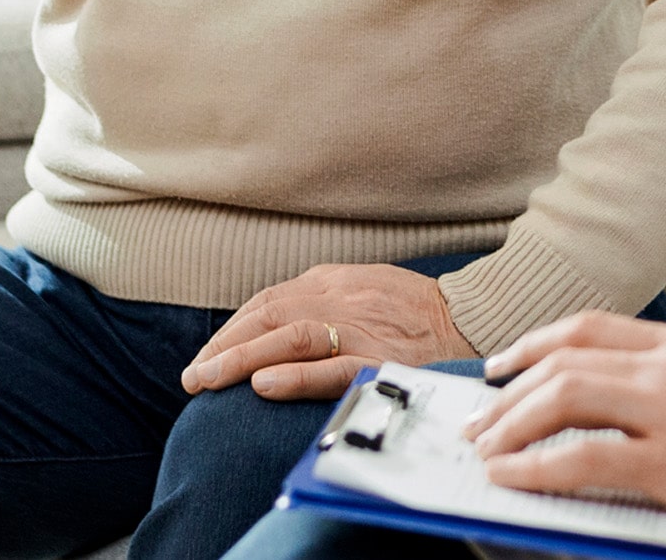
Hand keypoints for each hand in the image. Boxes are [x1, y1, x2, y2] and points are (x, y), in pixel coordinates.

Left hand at [183, 262, 476, 401]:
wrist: (471, 318)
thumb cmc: (417, 310)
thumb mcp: (365, 287)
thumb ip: (324, 297)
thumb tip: (278, 316)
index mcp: (335, 280)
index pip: (269, 301)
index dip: (233, 329)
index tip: (208, 356)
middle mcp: (342, 298)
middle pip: (270, 315)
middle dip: (225, 346)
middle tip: (193, 376)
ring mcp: (361, 327)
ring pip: (290, 336)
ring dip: (242, 359)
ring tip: (208, 380)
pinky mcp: (381, 358)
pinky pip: (332, 367)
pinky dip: (294, 375)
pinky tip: (262, 385)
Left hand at [463, 313, 665, 549]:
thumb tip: (638, 403)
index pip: (587, 328)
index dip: (534, 343)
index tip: (503, 365)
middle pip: (563, 359)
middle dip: (509, 390)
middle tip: (477, 417)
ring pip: (564, 396)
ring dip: (512, 422)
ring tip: (484, 449)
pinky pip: (587, 460)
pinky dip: (539, 467)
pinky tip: (515, 479)